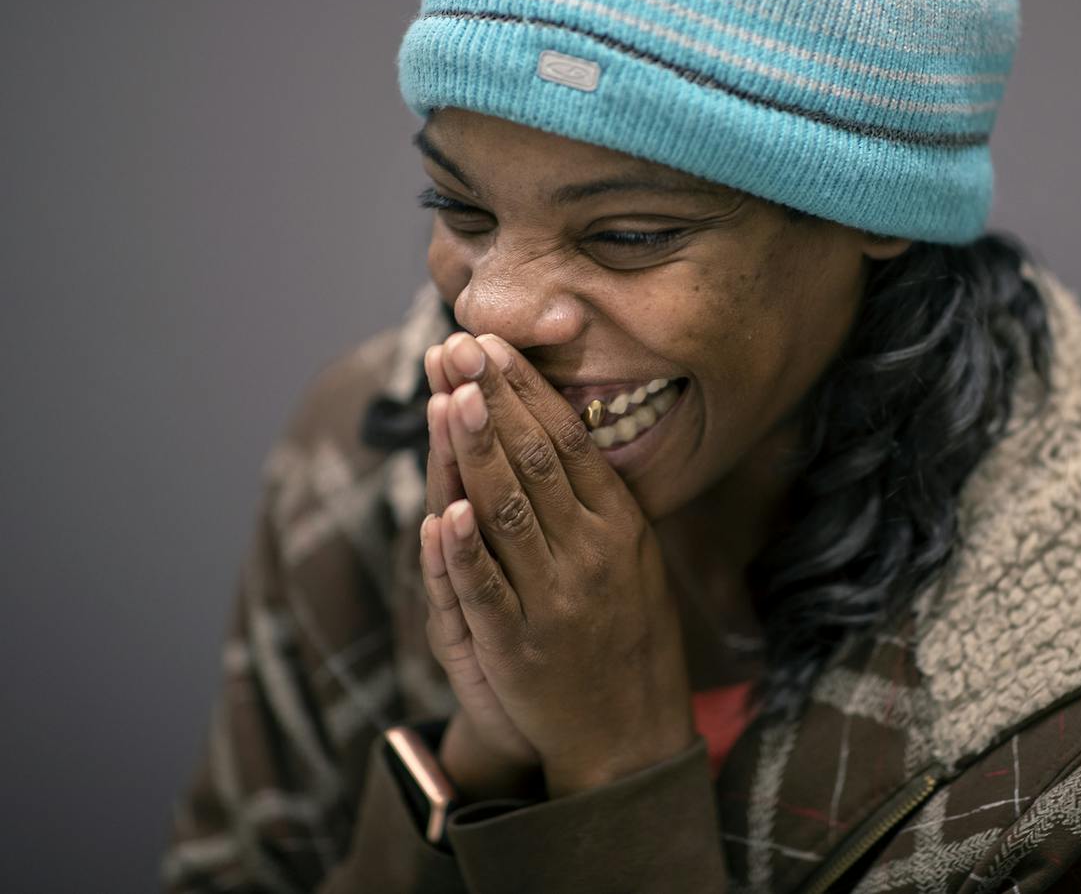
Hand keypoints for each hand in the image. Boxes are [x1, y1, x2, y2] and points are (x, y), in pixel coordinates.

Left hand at [429, 330, 696, 798]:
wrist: (632, 736)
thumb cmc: (630, 635)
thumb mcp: (634, 559)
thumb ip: (600, 502)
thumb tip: (559, 434)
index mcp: (621, 525)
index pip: (570, 441)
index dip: (528, 390)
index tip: (494, 346)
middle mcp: (591, 552)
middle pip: (536, 460)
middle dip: (494, 398)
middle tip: (461, 346)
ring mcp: (554, 598)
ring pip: (508, 510)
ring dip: (475, 450)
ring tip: (451, 396)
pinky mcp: (516, 645)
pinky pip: (486, 588)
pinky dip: (464, 549)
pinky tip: (445, 509)